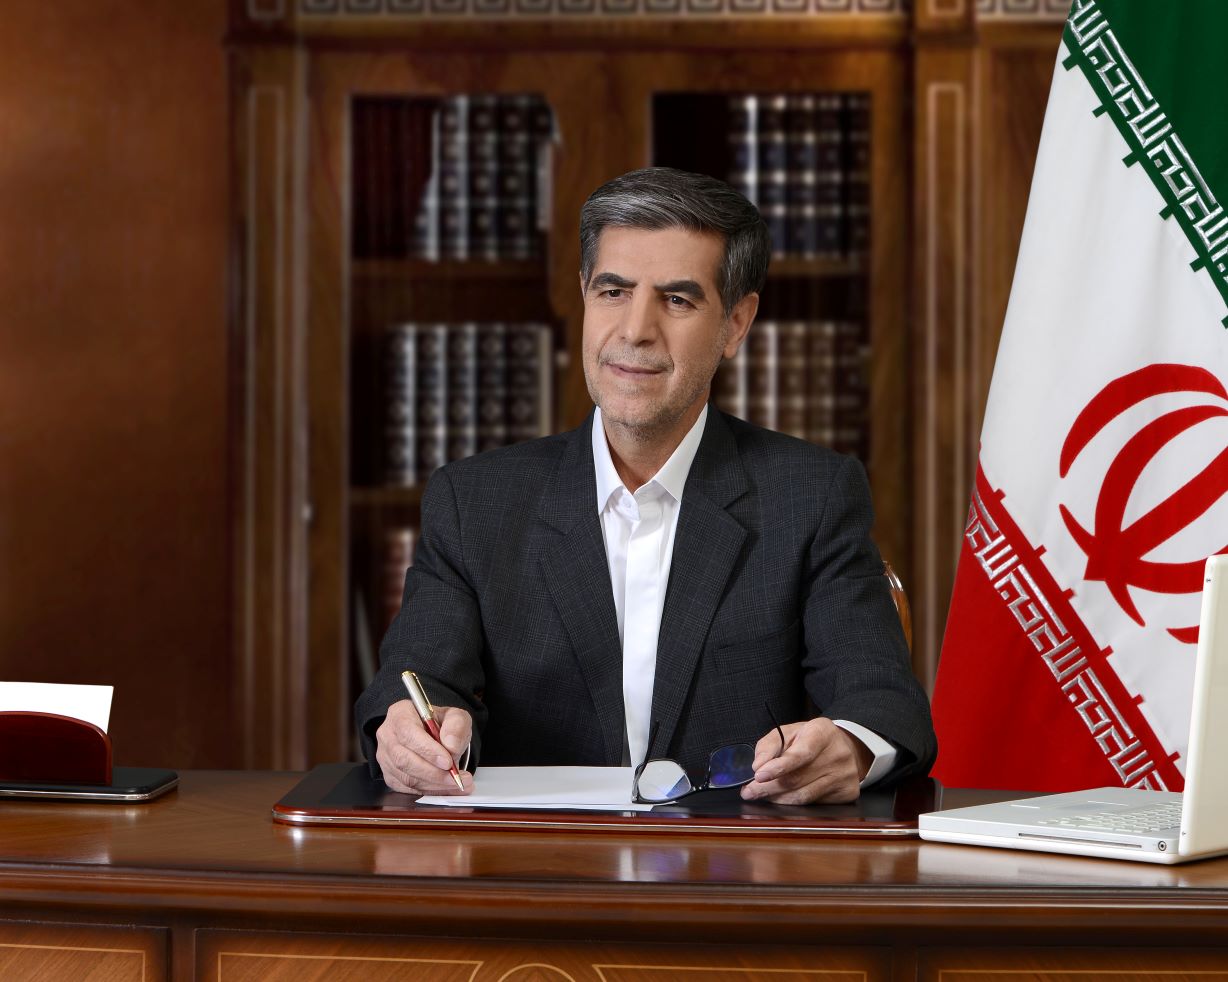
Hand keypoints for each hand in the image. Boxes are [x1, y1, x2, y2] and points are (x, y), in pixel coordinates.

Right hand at [375, 699, 473, 794]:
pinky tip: (445, 789)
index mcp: (400, 713)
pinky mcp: (389, 775)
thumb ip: (457, 726)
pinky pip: (406, 789)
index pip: (408, 732)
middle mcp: (387, 734)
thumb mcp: (455, 716)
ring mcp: (385, 757)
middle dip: (432, 772)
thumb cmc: (441, 724)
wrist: (434, 736)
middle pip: (404, 758)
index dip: (427, 749)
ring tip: (457, 783)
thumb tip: (451, 745)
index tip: (448, 761)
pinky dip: (429, 791)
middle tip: (455, 777)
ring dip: (433, 784)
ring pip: (405, 777)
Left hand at [739, 717, 872, 804]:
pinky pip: (813, 805)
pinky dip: (793, 804)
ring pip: (803, 796)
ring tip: (760, 796)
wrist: (843, 746)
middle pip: (798, 779)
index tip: (758, 776)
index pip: (800, 754)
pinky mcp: (848, 792)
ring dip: (777, 799)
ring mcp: (846, 775)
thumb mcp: (788, 732)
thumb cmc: (809, 739)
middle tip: (748, 792)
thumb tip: (757, 766)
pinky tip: (782, 798)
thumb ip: (769, 746)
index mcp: (823, 732)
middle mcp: (838, 754)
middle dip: (768, 788)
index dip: (778, 767)